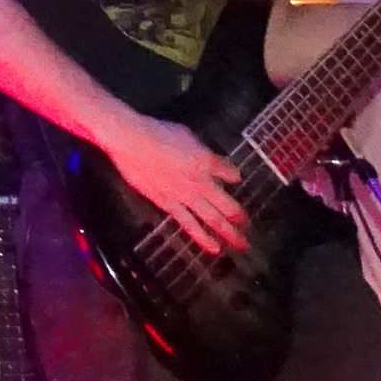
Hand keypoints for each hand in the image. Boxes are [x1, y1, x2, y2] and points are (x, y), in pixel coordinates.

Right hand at [102, 114, 247, 256]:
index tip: (234, 178)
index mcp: (207, 162)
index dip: (233, 175)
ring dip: (230, 233)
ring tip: (242, 245)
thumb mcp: (186, 134)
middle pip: (227, 204)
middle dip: (240, 216)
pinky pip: (190, 225)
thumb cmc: (157, 131)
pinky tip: (214, 248)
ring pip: (213, 219)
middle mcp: (201, 182)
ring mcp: (186, 196)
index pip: (230, 173)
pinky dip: (204, 238)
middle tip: (248, 225)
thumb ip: (198, 149)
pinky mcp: (169, 205)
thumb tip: (202, 156)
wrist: (132, 142)